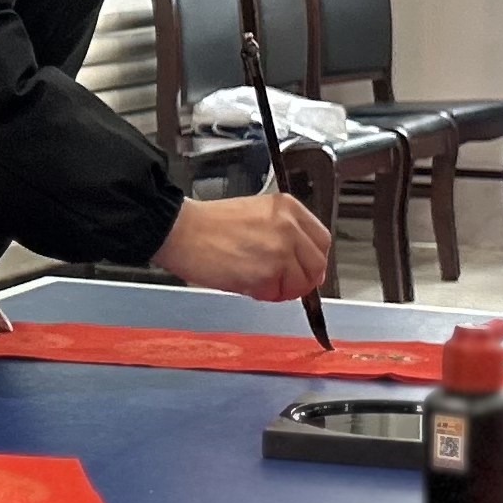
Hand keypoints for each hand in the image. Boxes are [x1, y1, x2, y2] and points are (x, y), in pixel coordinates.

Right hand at [154, 189, 336, 301]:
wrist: (181, 230)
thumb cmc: (208, 224)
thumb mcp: (256, 214)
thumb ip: (283, 233)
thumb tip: (298, 261)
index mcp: (288, 207)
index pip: (321, 240)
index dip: (313, 259)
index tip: (304, 268)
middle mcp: (289, 226)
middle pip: (316, 264)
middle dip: (301, 279)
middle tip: (282, 283)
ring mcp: (280, 250)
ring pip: (300, 283)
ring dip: (282, 289)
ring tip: (257, 282)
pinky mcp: (267, 273)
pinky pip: (277, 294)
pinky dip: (264, 295)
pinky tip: (246, 283)